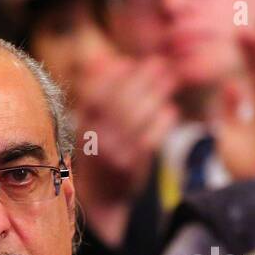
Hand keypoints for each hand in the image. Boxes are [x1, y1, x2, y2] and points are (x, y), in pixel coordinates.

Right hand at [71, 54, 178, 196]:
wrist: (101, 196)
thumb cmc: (103, 149)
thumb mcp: (93, 121)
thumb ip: (99, 91)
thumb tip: (102, 58)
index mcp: (82, 124)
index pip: (95, 94)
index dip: (113, 75)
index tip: (131, 62)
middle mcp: (92, 139)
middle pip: (118, 103)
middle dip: (141, 79)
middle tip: (161, 64)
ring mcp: (110, 154)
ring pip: (133, 119)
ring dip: (155, 95)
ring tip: (171, 80)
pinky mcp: (129, 167)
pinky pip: (147, 140)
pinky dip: (162, 123)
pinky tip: (172, 110)